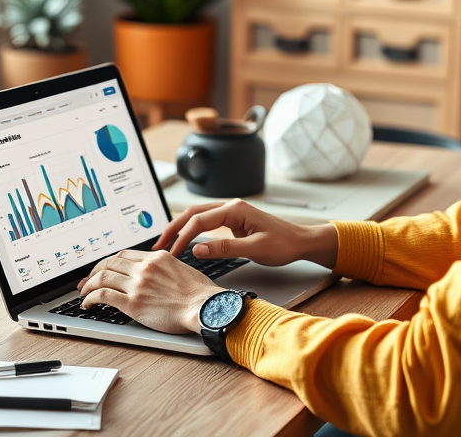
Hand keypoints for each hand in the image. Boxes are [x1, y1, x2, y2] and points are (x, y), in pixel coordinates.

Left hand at [78, 250, 221, 333]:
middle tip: (86, 281)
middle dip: (94, 272)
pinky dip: (91, 298)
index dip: (108, 262)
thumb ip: (165, 268)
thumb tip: (157, 275)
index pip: (124, 254)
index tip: (102, 269)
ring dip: (88, 285)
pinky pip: (104, 295)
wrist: (204, 307)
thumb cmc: (200, 294)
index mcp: (157, 258)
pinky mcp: (133, 303)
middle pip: (109, 263)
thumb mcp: (182, 269)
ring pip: (102, 277)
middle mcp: (145, 267)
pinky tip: (87, 303)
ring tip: (84, 293)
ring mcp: (138, 284)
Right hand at [152, 199, 337, 268]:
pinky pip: (206, 222)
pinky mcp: (233, 221)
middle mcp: (231, 206)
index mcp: (236, 209)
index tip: (173, 252)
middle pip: (193, 213)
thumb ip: (226, 249)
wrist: (301, 241)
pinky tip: (184, 240)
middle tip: (159, 245)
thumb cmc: (284, 244)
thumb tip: (197, 249)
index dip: (183, 237)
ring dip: (180, 228)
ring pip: (198, 216)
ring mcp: (231, 213)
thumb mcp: (256, 249)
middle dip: (174, 228)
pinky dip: (191, 230)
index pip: (200, 221)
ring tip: (166, 243)